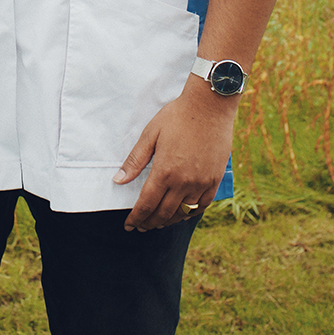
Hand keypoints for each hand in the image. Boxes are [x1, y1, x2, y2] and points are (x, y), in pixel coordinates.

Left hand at [112, 77, 236, 231]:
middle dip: (150, 222)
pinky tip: (182, 214)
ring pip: (183, 212)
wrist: (209, 108)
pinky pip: (203, 205)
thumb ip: (135, 161)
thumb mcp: (150, 135)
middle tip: (141, 226)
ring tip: (158, 223)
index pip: (147, 204)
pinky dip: (190, 213)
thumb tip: (118, 180)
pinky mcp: (215, 179)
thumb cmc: (176, 117)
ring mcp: (202, 182)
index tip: (129, 224)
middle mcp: (184, 182)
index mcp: (165, 171)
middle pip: (164, 213)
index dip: (137, 217)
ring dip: (169, 221)